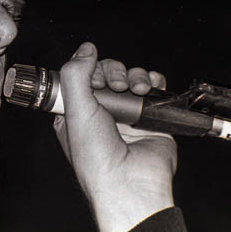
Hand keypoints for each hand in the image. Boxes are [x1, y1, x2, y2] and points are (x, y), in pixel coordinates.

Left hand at [53, 42, 176, 231]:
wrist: (131, 182)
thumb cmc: (98, 156)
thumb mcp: (76, 110)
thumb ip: (76, 75)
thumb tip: (85, 49)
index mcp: (76, 112)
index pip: (80, 76)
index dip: (88, 70)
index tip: (94, 77)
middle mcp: (100, 112)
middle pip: (107, 73)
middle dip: (114, 72)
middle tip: (117, 86)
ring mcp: (126, 114)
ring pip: (130, 76)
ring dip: (136, 76)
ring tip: (138, 89)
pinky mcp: (149, 117)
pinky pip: (153, 87)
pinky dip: (154, 81)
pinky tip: (151, 87)